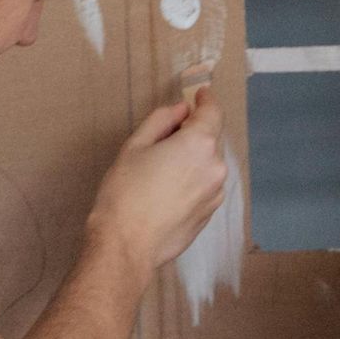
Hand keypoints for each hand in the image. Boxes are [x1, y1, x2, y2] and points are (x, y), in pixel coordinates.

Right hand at [89, 87, 229, 276]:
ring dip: (193, 160)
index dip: (206, 100)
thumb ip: (162, 120)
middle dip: (194, 133)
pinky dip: (193, 181)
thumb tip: (181, 110)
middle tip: (166, 138)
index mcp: (198, 144)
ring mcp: (215, 193)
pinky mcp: (209, 214)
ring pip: (208, 165)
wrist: (126, 244)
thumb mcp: (135, 146)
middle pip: (210, 139)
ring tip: (162, 171)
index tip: (201, 94)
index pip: (212, 112)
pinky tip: (167, 192)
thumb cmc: (125, 193)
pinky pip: (205, 187)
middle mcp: (214, 167)